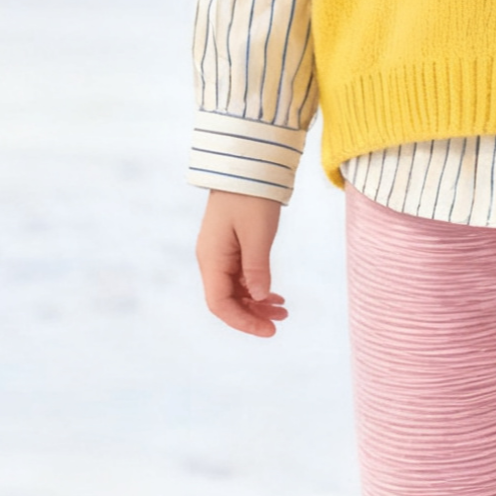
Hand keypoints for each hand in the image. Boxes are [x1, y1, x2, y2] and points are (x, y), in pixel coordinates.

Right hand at [196, 190, 287, 336]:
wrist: (246, 165)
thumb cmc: (250, 197)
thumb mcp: (257, 235)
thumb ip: (257, 269)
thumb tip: (259, 297)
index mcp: (211, 258)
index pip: (219, 304)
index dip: (243, 321)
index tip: (269, 330)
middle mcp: (211, 259)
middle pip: (226, 300)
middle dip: (252, 314)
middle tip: (282, 320)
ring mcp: (220, 254)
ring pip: (235, 290)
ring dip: (257, 303)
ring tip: (284, 309)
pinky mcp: (231, 247)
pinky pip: (240, 277)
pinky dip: (257, 288)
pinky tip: (275, 295)